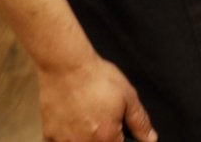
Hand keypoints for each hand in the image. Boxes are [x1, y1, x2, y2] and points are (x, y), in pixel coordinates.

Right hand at [38, 55, 155, 141]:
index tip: (117, 130)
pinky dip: (69, 138)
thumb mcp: (128, 97)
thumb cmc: (96, 78)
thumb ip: (140, 122)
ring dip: (86, 137)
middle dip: (104, 137)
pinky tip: (74, 123)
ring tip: (88, 119)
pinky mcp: (49, 135)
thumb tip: (150, 139)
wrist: (66, 66)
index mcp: (106, 138)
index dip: (120, 139)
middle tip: (101, 119)